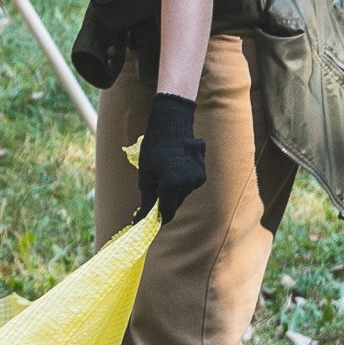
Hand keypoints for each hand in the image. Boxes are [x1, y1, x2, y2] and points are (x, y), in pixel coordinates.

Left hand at [134, 92, 206, 224]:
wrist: (172, 124)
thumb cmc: (154, 148)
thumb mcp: (145, 174)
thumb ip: (146, 199)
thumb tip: (140, 220)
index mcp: (171, 185)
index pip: (166, 213)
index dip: (156, 217)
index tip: (147, 218)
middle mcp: (188, 184)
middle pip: (175, 204)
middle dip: (164, 201)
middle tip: (153, 189)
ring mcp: (198, 177)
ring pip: (182, 194)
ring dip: (173, 190)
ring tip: (164, 171)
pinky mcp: (203, 171)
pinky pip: (190, 183)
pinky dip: (181, 180)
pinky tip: (175, 166)